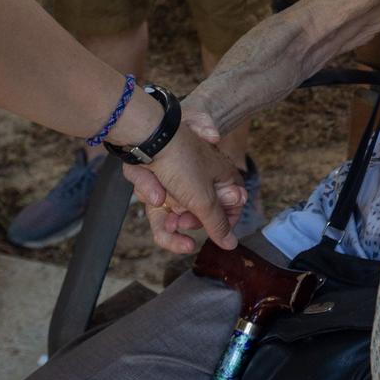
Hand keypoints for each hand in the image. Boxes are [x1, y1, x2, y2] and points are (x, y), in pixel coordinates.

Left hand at [123, 105, 245, 253]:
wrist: (148, 136)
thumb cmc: (182, 163)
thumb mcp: (204, 200)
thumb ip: (217, 223)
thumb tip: (231, 244)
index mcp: (223, 177)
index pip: (232, 207)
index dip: (222, 224)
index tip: (214, 234)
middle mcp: (203, 177)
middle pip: (200, 212)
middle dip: (186, 218)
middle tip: (179, 218)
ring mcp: (181, 176)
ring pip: (175, 207)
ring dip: (165, 207)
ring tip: (160, 198)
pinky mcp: (160, 175)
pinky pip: (157, 196)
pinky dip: (153, 192)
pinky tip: (152, 187)